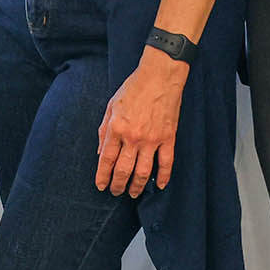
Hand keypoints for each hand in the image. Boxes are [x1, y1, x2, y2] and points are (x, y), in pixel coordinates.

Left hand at [95, 48, 187, 197]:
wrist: (159, 76)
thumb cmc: (133, 88)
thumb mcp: (111, 106)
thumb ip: (104, 130)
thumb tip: (100, 152)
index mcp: (116, 128)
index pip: (107, 159)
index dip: (102, 176)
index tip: (101, 186)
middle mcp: (133, 137)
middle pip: (124, 170)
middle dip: (118, 185)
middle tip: (115, 192)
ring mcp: (152, 139)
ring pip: (143, 172)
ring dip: (137, 186)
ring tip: (133, 193)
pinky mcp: (168, 138)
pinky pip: (166, 164)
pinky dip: (163, 177)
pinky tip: (158, 186)